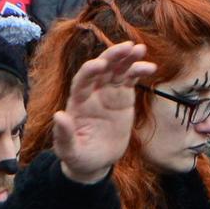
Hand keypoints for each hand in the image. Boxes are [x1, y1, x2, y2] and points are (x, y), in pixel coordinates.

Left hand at [53, 42, 156, 183]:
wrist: (96, 161)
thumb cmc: (79, 157)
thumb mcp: (69, 151)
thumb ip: (64, 135)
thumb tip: (59, 115)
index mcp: (77, 104)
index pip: (82, 82)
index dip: (89, 71)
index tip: (100, 64)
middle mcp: (92, 94)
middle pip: (102, 70)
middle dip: (112, 57)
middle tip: (127, 47)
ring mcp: (108, 94)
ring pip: (117, 71)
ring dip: (128, 59)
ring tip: (140, 49)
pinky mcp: (122, 98)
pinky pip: (130, 80)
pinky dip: (139, 71)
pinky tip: (150, 67)